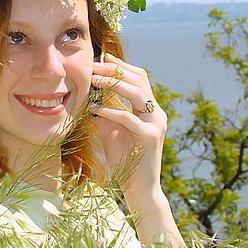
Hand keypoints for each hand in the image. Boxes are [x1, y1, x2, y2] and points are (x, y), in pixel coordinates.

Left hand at [90, 53, 167, 196]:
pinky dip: (110, 111)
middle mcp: (157, 113)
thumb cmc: (124, 160)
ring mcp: (157, 124)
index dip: (121, 66)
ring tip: (93, 80)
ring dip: (113, 84)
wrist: (139, 188)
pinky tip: (95, 109)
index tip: (101, 58)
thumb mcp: (112, 130)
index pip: (140, 78)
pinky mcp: (150, 137)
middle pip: (139, 80)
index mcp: (151, 109)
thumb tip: (90, 93)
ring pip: (137, 94)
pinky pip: (129, 118)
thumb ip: (106, 111)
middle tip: (93, 67)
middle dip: (114, 70)